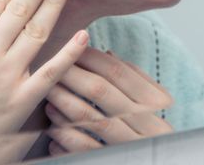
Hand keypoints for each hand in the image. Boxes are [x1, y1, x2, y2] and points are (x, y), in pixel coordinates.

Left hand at [45, 48, 173, 154]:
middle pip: (101, 91)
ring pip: (90, 119)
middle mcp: (145, 121)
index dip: (93, 58)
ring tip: (48, 96)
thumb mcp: (151, 105)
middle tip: (52, 68)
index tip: (71, 49)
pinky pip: (86, 149)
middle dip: (73, 76)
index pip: (119, 72)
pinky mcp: (115, 161)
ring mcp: (130, 143)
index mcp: (155, 102)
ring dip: (65, 105)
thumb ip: (133, 80)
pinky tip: (53, 131)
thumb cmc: (149, 130)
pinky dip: (66, 138)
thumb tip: (108, 53)